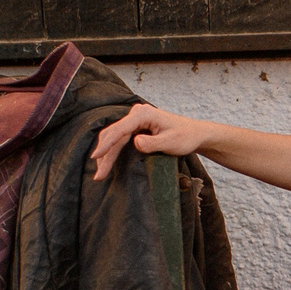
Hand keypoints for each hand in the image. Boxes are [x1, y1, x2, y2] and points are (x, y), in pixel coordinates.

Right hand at [87, 102, 205, 180]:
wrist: (195, 134)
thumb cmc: (185, 137)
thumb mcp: (171, 142)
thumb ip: (153, 143)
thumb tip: (135, 142)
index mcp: (143, 114)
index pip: (119, 130)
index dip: (107, 144)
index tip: (96, 157)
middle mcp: (136, 114)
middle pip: (114, 134)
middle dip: (105, 155)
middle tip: (99, 175)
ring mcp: (135, 120)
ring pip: (115, 137)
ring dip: (107, 154)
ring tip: (101, 173)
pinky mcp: (136, 127)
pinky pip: (120, 138)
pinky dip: (113, 151)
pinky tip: (107, 162)